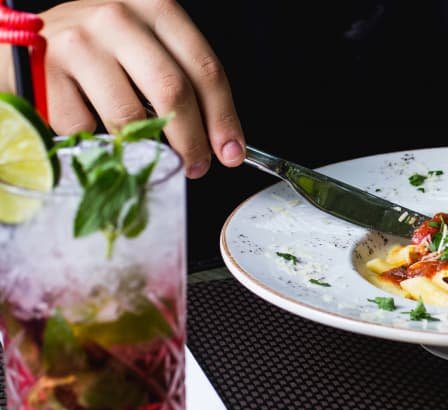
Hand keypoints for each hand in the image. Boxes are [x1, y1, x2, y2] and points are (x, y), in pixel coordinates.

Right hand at [33, 0, 244, 177]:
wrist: (25, 42)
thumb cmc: (98, 50)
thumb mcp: (144, 48)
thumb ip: (180, 79)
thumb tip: (219, 139)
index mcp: (154, 8)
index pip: (204, 67)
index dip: (223, 116)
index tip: (232, 151)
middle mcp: (117, 18)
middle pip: (172, 90)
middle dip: (192, 140)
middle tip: (198, 166)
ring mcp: (78, 43)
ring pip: (129, 115)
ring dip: (147, 149)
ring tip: (150, 158)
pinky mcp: (43, 72)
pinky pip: (86, 127)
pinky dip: (97, 144)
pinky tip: (96, 134)